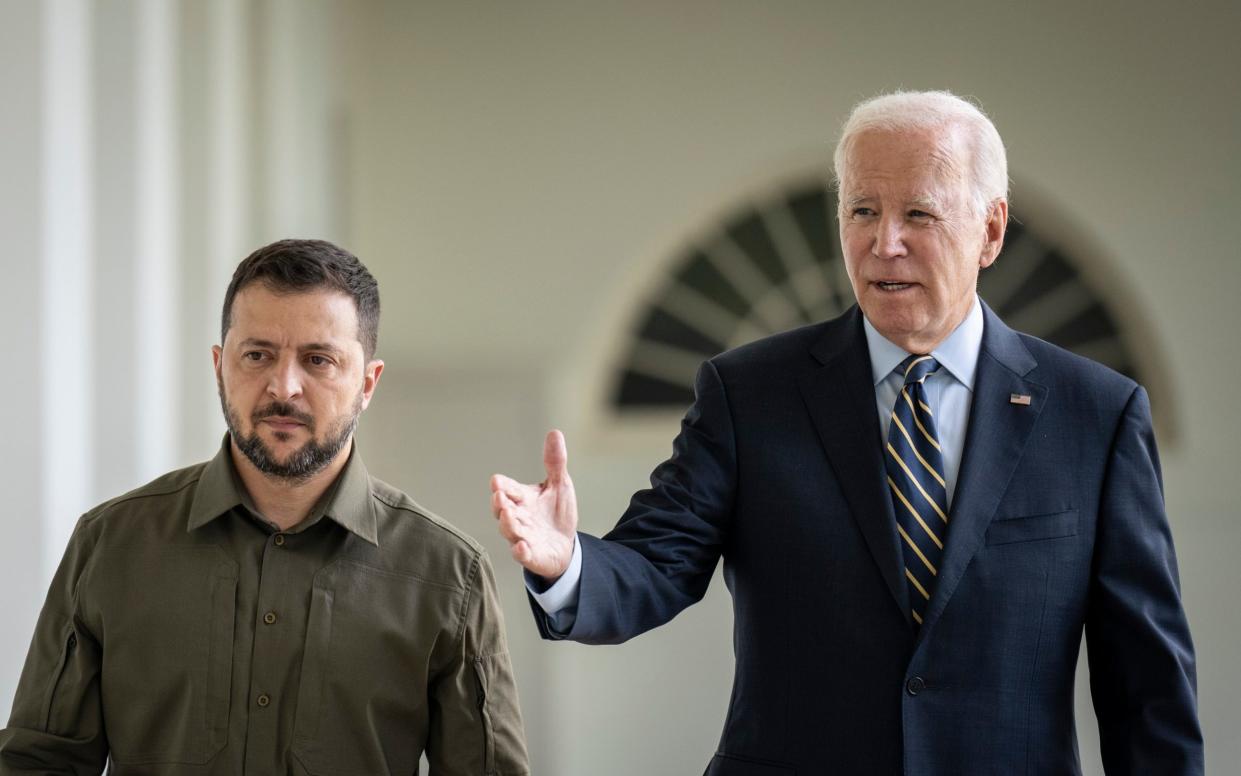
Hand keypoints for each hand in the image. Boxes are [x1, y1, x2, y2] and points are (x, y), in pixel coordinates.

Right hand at [491, 429, 578, 579]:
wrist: (565, 546)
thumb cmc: (556, 514)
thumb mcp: (560, 485)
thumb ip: (555, 462)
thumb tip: (555, 433)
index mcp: (522, 498)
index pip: (507, 489)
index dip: (502, 485)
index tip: (497, 481)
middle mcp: (518, 517)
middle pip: (502, 510)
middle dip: (500, 504)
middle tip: (499, 496)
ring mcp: (522, 537)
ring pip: (509, 531)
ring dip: (508, 524)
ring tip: (509, 515)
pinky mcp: (531, 555)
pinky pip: (522, 555)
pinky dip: (520, 551)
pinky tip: (521, 547)